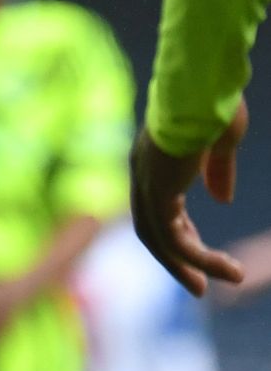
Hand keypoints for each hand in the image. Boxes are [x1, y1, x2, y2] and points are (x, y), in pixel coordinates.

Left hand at [130, 103, 248, 295]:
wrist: (203, 83)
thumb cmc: (213, 103)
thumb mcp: (219, 143)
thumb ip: (217, 170)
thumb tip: (221, 198)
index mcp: (152, 158)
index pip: (155, 206)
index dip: (178, 233)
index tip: (200, 255)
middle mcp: (142, 170)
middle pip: (149, 227)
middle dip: (174, 259)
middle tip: (198, 287)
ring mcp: (146, 179)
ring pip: (159, 238)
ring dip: (189, 265)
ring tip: (219, 284)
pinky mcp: (158, 189)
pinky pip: (175, 238)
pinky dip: (200, 259)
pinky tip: (227, 270)